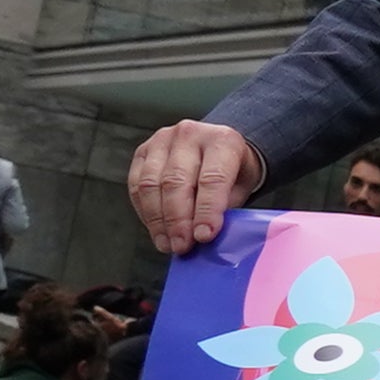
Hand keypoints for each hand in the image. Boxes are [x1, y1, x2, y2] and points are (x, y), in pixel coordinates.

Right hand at [127, 121, 262, 255]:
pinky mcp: (143, 151)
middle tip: (182, 245)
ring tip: (167, 243)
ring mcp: (163, 140)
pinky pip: (137, 185)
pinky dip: (145, 211)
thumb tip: (205, 236)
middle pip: (177, 182)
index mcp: (222, 140)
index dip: (206, 210)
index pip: (212, 178)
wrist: (219, 148)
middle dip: (178, 220)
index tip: (204, 236)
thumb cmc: (233, 170)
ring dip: (158, 220)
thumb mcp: (242, 186)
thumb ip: (226, 208)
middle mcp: (190, 134)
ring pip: (152, 184)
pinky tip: (156, 229)